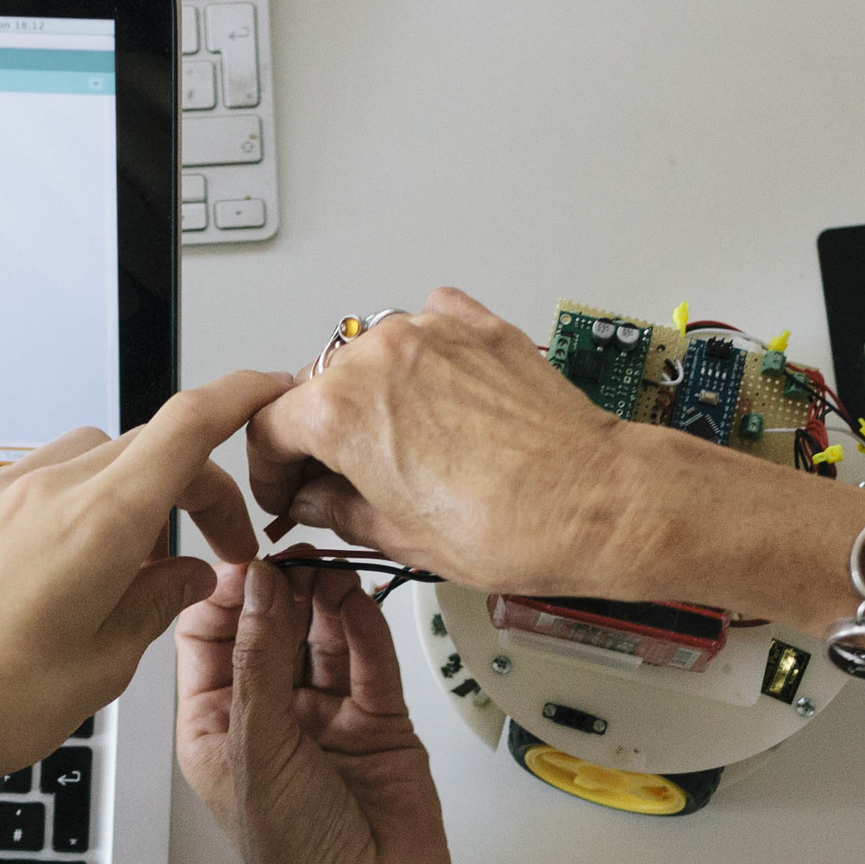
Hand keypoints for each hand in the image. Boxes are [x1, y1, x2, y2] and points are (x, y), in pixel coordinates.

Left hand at [0, 370, 289, 793]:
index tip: (265, 391)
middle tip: (205, 547)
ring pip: (79, 458)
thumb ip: (158, 604)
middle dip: (187, 484)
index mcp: (96, 526)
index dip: (237, 398)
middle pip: (141, 447)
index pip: (186, 427)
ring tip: (119, 565)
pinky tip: (49, 571)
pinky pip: (19, 485)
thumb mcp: (105, 667)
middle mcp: (40, 493)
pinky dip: (54, 510)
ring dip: (118, 492)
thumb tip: (189, 576)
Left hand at [175, 556, 455, 863]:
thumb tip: (257, 585)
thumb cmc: (296, 854)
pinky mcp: (378, 720)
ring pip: (322, 637)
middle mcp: (268, 717)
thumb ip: (257, 659)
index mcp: (215, 727)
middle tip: (294, 559)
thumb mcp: (255, 747)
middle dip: (280, 591)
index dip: (224, 598)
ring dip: (324, 600)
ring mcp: (325, 715)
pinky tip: (357, 598)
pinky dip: (364, 626)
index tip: (244, 563)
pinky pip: (369, 659)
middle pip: (269, 630)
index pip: (208, 640)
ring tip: (329, 570)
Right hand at [242, 288, 653, 592]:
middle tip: (337, 476)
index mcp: (341, 411)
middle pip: (318, 387)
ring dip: (371, 395)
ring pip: (372, 356)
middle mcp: (379, 357)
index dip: (269, 470)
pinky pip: (429, 326)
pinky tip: (439, 397)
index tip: (286, 489)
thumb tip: (318, 500)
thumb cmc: (513, 525)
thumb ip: (339, 509)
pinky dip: (423, 356)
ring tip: (398, 444)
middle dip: (319, 434)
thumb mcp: (399, 537)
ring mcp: (431, 334)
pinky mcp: (477, 328)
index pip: (270, 427)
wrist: (595, 501)